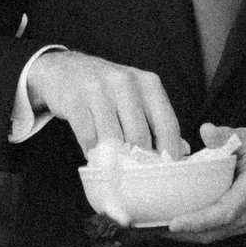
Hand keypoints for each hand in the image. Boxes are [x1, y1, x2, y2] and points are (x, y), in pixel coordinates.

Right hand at [28, 46, 187, 157]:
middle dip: (138, 160)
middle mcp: (125, 82)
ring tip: (115, 167)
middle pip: (139, 135)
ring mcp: (98, 89)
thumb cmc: (107, 88)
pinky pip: (88, 136)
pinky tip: (94, 154)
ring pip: (113, 138)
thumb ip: (158, 121)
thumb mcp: (136, 97)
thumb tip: (182, 150)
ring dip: (113, 157)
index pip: (167, 123)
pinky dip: (92, 151)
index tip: (168, 172)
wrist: (63, 69)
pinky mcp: (74, 99)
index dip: (169, 151)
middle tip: (136, 177)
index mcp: (148, 83)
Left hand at [164, 124, 245, 239]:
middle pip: (213, 232)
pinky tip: (176, 226)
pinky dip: (195, 232)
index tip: (174, 223)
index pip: (225, 212)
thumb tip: (206, 131)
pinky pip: (217, 234)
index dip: (198, 220)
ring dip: (184, 236)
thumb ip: (230, 135)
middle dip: (180, 234)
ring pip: (213, 237)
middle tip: (149, 228)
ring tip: (155, 229)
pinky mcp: (244, 226)